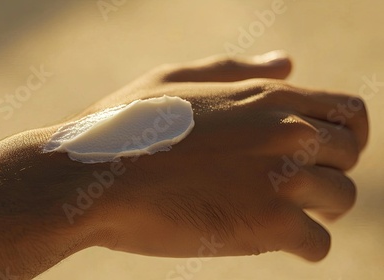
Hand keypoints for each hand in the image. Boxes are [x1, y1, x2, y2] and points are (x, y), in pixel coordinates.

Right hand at [78, 50, 367, 261]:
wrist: (94, 176)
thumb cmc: (127, 124)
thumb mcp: (177, 78)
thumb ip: (238, 70)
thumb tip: (288, 63)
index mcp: (268, 96)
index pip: (350, 111)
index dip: (344, 134)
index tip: (321, 153)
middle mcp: (286, 132)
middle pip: (350, 155)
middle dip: (330, 171)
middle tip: (299, 188)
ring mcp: (280, 178)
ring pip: (341, 199)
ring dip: (317, 211)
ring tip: (280, 213)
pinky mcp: (266, 224)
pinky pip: (317, 244)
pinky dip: (301, 246)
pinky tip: (268, 238)